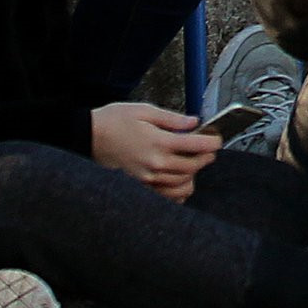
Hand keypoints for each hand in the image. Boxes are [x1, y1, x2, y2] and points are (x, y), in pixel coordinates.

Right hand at [91, 101, 216, 200]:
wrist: (89, 137)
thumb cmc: (114, 121)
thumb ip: (173, 119)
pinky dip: (179, 190)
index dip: (213, 142)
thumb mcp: (145, 110)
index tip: (217, 139)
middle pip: (193, 167)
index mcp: (159, 142)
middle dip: (206, 157)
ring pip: (183, 184)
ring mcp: (148, 179)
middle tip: (208, 149)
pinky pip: (168, 196)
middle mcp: (155, 164)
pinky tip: (179, 179)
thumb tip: (194, 122)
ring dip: (193, 174)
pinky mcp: (141, 187)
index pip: (197, 146)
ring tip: (193, 162)